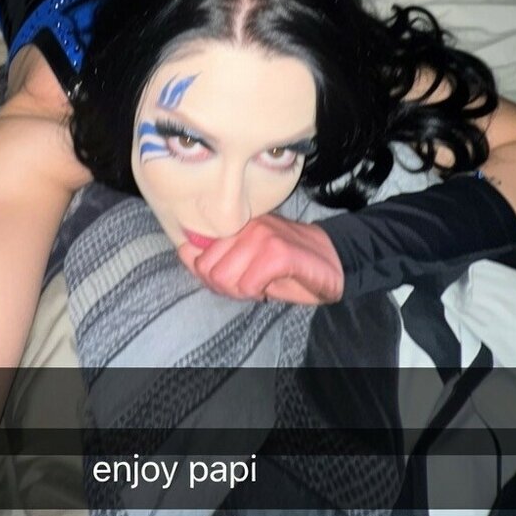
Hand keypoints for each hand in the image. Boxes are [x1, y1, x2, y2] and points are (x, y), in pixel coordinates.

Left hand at [177, 214, 344, 304]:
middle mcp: (245, 224)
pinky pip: (248, 285)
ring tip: (262, 281)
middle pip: (209, 271)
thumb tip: (184, 251)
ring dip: (244, 290)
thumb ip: (213, 256)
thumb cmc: (285, 264)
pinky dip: (258, 292)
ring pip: (226, 279)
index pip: (195, 257)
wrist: (331, 262)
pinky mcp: (278, 252)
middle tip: (251, 282)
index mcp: (234, 223)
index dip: (212, 278)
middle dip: (227, 287)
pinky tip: (272, 284)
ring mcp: (262, 235)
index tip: (236, 277)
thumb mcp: (244, 260)